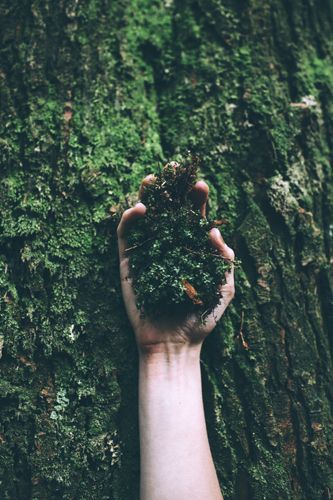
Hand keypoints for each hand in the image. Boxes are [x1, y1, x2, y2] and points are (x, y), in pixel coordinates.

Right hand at [117, 174, 234, 354]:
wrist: (174, 344)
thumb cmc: (201, 318)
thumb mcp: (224, 288)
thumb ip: (224, 259)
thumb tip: (215, 230)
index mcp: (191, 249)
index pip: (193, 218)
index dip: (196, 200)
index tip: (200, 186)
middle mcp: (169, 246)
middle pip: (169, 211)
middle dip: (171, 189)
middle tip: (174, 168)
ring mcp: (147, 253)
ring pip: (146, 218)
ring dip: (147, 195)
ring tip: (153, 179)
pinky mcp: (127, 263)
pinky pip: (126, 236)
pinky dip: (130, 219)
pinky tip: (141, 209)